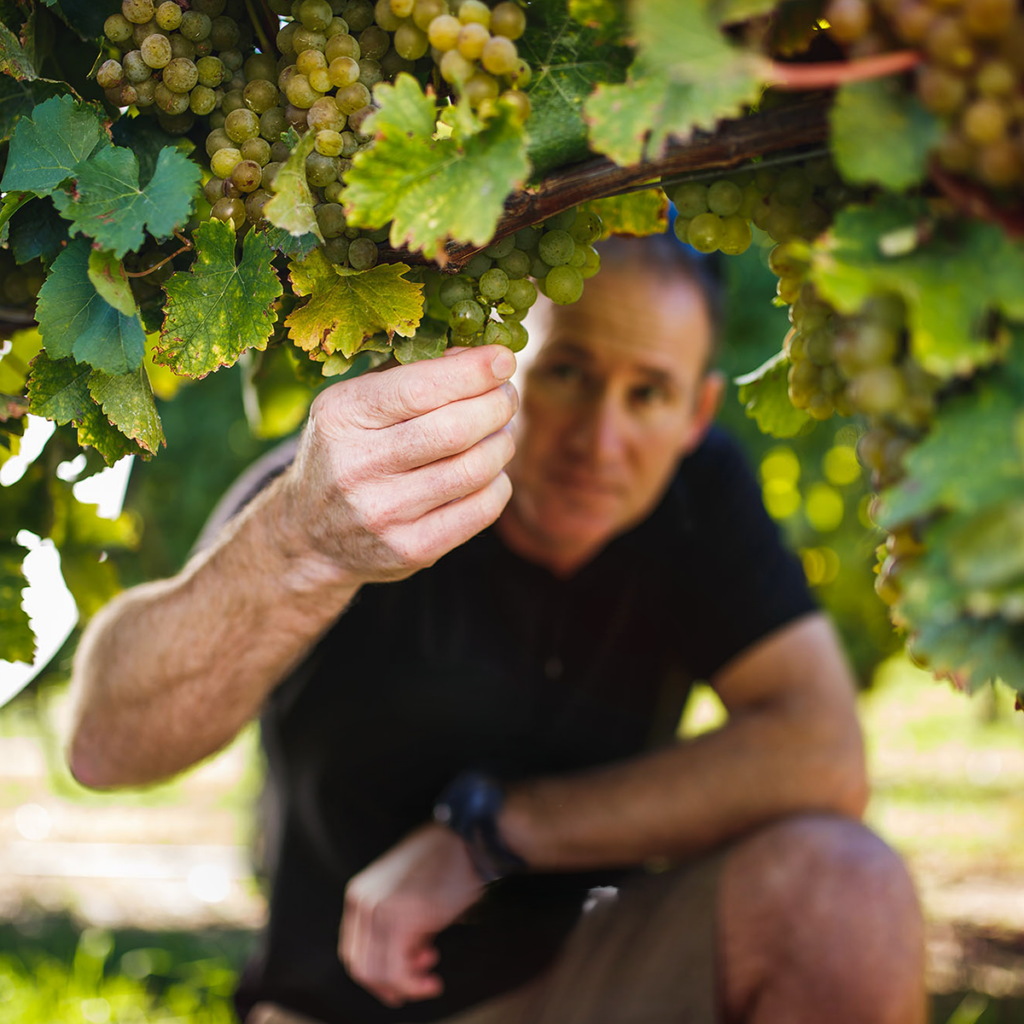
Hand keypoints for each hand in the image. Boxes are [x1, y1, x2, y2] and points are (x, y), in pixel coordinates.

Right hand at [276, 345, 517, 587]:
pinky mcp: (411, 549)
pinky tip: (490, 472)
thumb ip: (412, 376)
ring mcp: (383, 513)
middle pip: (455, 429)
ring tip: (501, 432)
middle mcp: (357, 466)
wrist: (310, 535)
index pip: (421, 387)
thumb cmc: (346, 452)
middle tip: (506, 396)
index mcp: (342, 416)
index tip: (503, 359)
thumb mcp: (356, 404)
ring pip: (474, 469)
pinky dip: (499, 483)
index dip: (473, 371)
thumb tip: (481, 359)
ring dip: (503, 443)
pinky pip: (481, 510)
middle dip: (497, 404)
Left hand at [339, 823, 484, 1006]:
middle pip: (362, 966)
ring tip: (430, 979)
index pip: (353, 951)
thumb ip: (399, 924)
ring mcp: (378, 910)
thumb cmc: (444, 863)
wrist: (467, 840)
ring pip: (377, 973)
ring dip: (406, 986)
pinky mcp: (400, 919)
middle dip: (389, 985)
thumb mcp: (408, 892)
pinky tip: (433, 981)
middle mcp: (361, 902)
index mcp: (359, 894)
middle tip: (418, 984)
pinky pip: (397, 971)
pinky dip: (414, 985)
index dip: (375, 976)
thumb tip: (409, 959)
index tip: (400, 983)